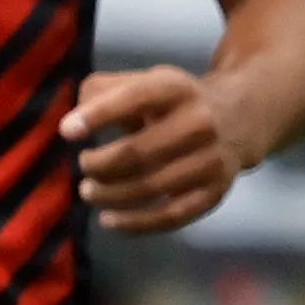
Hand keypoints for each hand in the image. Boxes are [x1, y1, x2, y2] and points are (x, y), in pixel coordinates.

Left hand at [62, 65, 262, 232]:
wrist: (238, 117)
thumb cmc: (171, 102)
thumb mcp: (142, 81)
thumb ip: (101, 91)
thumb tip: (72, 125)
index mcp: (176, 89)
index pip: (134, 99)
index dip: (97, 115)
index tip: (66, 132)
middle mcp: (200, 123)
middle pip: (137, 152)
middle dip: (98, 164)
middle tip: (83, 166)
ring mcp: (211, 160)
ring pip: (150, 187)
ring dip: (110, 194)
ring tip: (88, 191)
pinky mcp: (215, 191)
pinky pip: (172, 215)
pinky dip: (135, 223)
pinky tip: (108, 220)